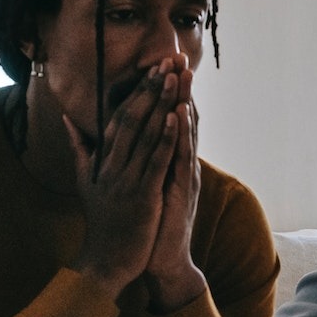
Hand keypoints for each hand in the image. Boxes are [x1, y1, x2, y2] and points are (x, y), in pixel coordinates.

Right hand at [67, 63, 178, 296]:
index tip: (152, 68)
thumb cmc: (101, 222)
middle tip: (167, 61)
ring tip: (175, 77)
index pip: (119, 117)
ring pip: (146, 135)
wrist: (104, 262)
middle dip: (151, 88)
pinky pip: (155, 162)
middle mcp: (111, 165)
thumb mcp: (84, 181)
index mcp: (101, 160)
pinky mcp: (141, 196)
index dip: (137, 91)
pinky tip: (177, 117)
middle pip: (132, 118)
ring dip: (162, 104)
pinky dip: (167, 139)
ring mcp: (125, 180)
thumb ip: (79, 148)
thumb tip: (67, 120)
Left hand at [144, 56, 205, 311]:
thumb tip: (130, 140)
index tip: (162, 63)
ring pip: (185, 132)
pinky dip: (181, 134)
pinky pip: (182, 158)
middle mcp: (179, 164)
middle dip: (179, 87)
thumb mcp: (142, 186)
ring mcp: (183, 175)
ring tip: (183, 73)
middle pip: (181, 118)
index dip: (166, 91)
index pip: (169, 119)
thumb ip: (140, 162)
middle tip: (178, 56)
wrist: (161, 260)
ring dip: (184, 101)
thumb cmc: (150, 223)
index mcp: (168, 160)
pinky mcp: (182, 190)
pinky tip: (180, 113)